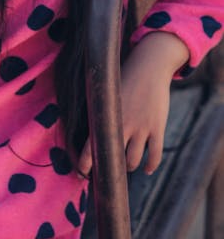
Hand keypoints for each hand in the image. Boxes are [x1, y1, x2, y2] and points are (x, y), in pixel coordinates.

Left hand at [78, 32, 189, 176]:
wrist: (149, 65)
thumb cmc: (124, 76)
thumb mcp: (106, 92)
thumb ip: (99, 110)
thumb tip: (89, 127)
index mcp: (106, 116)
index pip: (91, 146)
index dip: (86, 163)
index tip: (81, 173)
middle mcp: (122, 125)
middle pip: (114, 158)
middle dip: (109, 169)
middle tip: (107, 173)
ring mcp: (141, 127)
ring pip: (133, 160)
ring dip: (129, 166)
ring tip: (127, 166)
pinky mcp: (157, 127)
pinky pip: (155, 154)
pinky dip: (151, 165)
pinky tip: (147, 169)